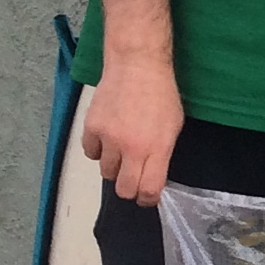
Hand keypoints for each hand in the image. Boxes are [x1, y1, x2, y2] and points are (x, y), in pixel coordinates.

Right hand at [80, 58, 184, 207]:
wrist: (137, 66)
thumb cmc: (162, 95)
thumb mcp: (173, 127)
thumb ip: (162, 154)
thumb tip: (152, 177)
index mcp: (157, 148)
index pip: (148, 190)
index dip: (148, 199)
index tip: (147, 197)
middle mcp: (131, 147)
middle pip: (123, 189)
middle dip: (129, 188)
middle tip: (132, 177)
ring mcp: (108, 138)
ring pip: (106, 172)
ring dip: (114, 166)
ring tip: (121, 149)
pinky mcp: (91, 127)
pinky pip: (91, 153)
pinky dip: (98, 150)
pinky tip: (107, 138)